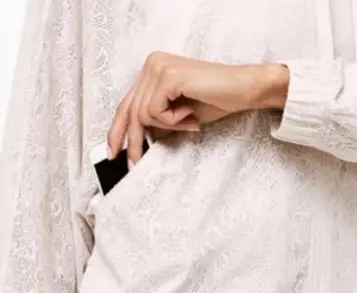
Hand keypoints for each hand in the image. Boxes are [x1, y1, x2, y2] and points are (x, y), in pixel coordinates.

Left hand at [107, 52, 288, 164]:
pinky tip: (191, 113)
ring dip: (167, 127)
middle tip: (133, 163)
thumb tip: (138, 141)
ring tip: (189, 122)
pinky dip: (173, 121)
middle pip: (130, 110)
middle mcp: (152, 64)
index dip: (117, 130)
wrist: (244, 90)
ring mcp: (158, 67)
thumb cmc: (216, 100)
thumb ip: (157, 121)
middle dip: (133, 140)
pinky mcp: (169, 76)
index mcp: (153, 69)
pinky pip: (155, 112)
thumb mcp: (179, 116)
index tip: (112, 152)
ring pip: (143, 114)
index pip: (127, 103)